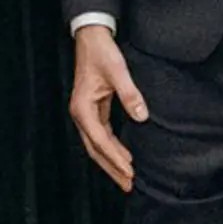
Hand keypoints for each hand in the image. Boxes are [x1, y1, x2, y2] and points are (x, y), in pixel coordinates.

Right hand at [69, 22, 146, 190]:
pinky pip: (101, 136)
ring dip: (112, 162)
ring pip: (97, 146)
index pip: (101, 141)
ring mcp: (85, 114)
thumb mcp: (118, 71)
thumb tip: (142, 116)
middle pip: (96, 150)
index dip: (116, 158)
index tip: (131, 171)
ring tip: (127, 178)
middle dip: (112, 169)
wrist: (91, 38)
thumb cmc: (102, 52)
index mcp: (83, 109)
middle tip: (129, 185)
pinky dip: (112, 149)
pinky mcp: (92, 110)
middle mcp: (80, 115)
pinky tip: (124, 158)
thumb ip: (130, 94)